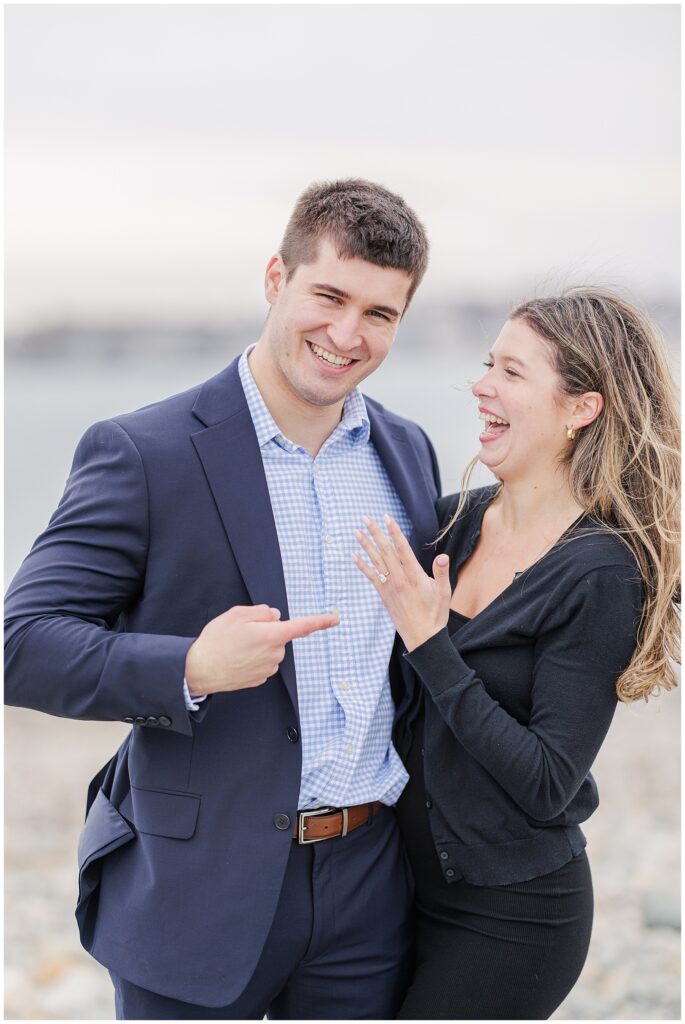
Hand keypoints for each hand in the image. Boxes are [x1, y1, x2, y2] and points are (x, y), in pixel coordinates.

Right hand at [185, 604, 338, 694]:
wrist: (198, 670)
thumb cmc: (216, 641)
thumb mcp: (236, 615)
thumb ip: (260, 612)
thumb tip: (274, 616)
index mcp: (271, 636)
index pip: (301, 627)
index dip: (320, 622)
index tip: (335, 619)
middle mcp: (274, 654)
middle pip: (278, 636)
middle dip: (265, 631)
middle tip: (240, 633)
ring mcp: (268, 669)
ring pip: (270, 650)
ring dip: (258, 646)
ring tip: (234, 647)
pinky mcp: (260, 679)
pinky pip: (263, 662)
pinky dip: (253, 658)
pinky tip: (236, 659)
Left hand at [353, 515, 450, 651]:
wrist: (422, 637)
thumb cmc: (435, 614)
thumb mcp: (444, 592)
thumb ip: (441, 572)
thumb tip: (442, 556)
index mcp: (415, 576)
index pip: (402, 549)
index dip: (394, 532)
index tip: (387, 518)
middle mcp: (399, 579)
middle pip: (385, 551)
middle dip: (376, 533)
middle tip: (366, 518)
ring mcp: (390, 587)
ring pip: (376, 562)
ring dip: (366, 546)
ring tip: (357, 532)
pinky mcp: (384, 595)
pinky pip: (371, 577)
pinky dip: (362, 566)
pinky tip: (354, 556)